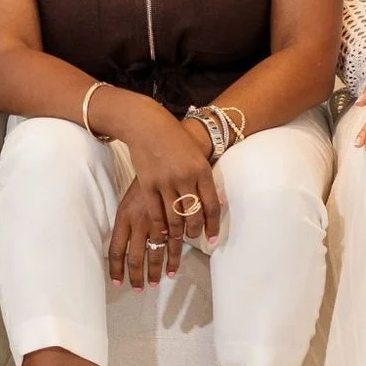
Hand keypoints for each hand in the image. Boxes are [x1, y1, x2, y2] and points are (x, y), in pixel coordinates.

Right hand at [106, 108, 224, 289]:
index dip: (212, 226)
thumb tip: (218, 203)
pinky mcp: (147, 184)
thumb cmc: (175, 140)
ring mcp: (165, 181)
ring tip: (178, 239)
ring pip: (174, 217)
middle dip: (194, 232)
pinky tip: (162, 233)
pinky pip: (155, 212)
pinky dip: (160, 226)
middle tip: (193, 238)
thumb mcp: (196, 157)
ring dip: (177, 233)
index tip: (212, 240)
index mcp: (201, 171)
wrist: (149, 125)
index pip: (211, 206)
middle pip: (194, 215)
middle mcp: (186, 178)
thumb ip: (205, 180)